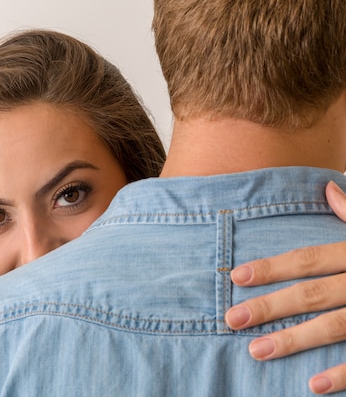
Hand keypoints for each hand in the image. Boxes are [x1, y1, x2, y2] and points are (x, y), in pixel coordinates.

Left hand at [225, 181, 345, 393]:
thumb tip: (327, 189)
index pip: (308, 258)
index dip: (272, 267)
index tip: (237, 276)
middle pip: (312, 294)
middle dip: (270, 306)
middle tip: (231, 318)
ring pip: (334, 327)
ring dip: (294, 340)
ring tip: (256, 351)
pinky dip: (344, 374)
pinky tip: (313, 385)